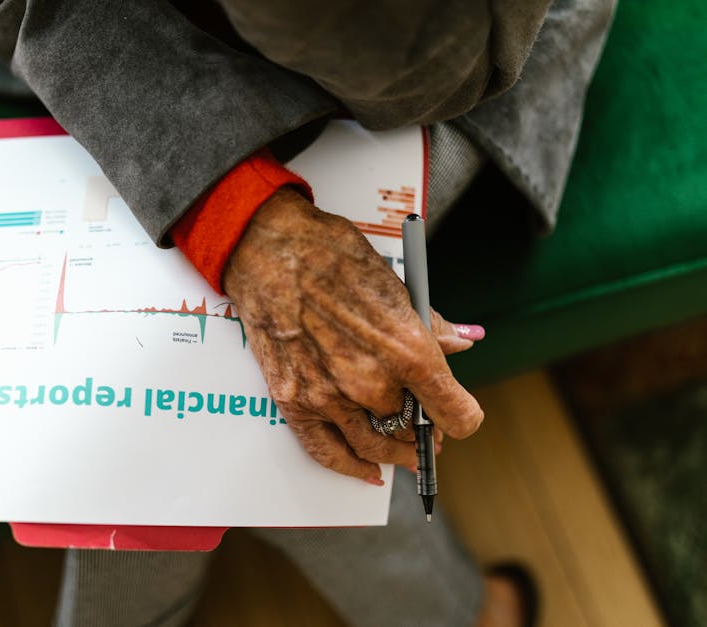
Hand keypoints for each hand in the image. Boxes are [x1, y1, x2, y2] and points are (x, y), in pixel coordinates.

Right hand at [223, 189, 483, 483]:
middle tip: (425, 422)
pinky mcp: (294, 401)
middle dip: (422, 426)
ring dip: (395, 453)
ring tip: (404, 453)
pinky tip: (367, 472)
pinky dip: (351, 467)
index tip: (460, 416)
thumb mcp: (394, 284)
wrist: (268, 248)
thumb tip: (461, 342)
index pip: (456, 413)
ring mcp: (329, 396)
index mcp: (407, 349)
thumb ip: (429, 325)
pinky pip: (327, 451)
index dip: (462, 417)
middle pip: (413, 429)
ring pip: (375, 447)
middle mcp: (371, 381)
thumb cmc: (330, 256)